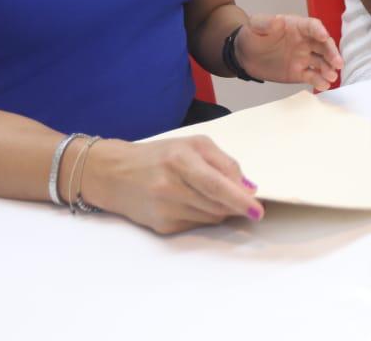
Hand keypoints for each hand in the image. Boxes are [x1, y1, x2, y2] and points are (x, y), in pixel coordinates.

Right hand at [86, 136, 261, 234]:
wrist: (113, 174)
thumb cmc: (158, 156)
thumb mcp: (192, 145)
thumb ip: (223, 163)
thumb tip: (248, 187)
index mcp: (180, 159)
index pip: (215, 185)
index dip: (239, 199)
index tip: (257, 209)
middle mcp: (170, 186)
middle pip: (216, 205)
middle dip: (236, 206)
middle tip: (247, 202)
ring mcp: (165, 209)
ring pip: (211, 218)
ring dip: (221, 210)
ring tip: (212, 195)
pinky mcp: (162, 226)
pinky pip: (197, 225)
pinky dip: (205, 216)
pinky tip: (192, 203)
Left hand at [236, 14, 343, 90]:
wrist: (244, 56)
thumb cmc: (251, 36)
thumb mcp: (255, 25)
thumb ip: (265, 23)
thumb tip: (278, 20)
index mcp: (297, 27)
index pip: (312, 26)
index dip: (319, 31)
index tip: (324, 37)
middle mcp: (305, 41)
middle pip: (323, 45)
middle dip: (332, 53)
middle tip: (338, 63)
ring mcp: (303, 57)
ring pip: (321, 62)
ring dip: (329, 68)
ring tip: (332, 76)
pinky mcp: (299, 72)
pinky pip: (312, 76)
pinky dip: (319, 81)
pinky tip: (324, 85)